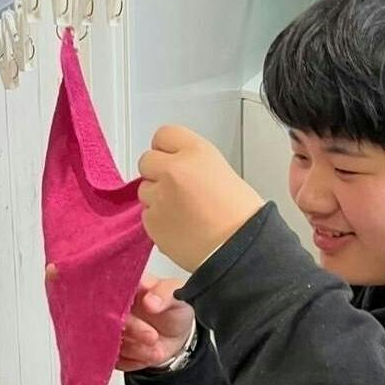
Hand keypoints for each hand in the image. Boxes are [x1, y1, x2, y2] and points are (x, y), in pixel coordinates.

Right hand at [117, 273, 194, 371]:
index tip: (135, 313)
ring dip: (135, 349)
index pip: (111, 292)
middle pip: (109, 319)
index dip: (120, 303)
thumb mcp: (177, 295)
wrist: (179, 334)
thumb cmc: (174, 309)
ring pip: (112, 341)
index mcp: (126, 288)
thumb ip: (165, 294)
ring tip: (157, 351)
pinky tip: (148, 358)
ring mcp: (112, 330)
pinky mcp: (114, 349)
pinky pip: (115, 359)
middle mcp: (114, 308)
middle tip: (152, 337)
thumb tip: (150, 301)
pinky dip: (132, 362)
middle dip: (132, 330)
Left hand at [138, 125, 264, 271]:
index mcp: (195, 152)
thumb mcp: (220, 171)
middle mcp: (173, 170)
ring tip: (182, 212)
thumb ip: (193, 164)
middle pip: (147, 161)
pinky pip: (146, 214)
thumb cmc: (240, 215)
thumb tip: (174, 169)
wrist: (239, 249)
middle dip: (157, 173)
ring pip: (144, 190)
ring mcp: (159, 196)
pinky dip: (158, 220)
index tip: (171, 159)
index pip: (163, 135)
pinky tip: (179, 227)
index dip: (166, 149)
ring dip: (157, 198)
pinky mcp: (152, 222)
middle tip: (176, 189)